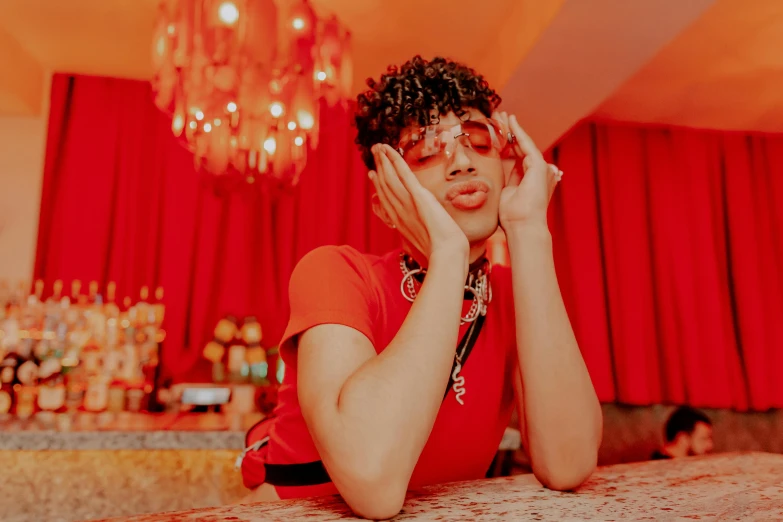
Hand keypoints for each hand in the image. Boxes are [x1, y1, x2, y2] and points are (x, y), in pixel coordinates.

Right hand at [369, 144, 468, 260]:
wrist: (446, 254)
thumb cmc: (440, 253)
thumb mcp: (425, 243)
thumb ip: (419, 234)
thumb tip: (422, 235)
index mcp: (400, 222)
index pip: (386, 200)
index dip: (378, 185)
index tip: (373, 173)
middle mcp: (399, 211)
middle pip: (385, 186)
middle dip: (379, 167)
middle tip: (374, 153)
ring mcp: (407, 203)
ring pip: (391, 178)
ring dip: (384, 160)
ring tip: (378, 147)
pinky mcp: (418, 196)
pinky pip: (404, 175)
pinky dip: (395, 161)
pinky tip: (390, 150)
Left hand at [493, 112, 561, 228]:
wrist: (522, 226)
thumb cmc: (512, 216)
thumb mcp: (504, 193)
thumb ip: (506, 180)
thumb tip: (497, 171)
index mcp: (528, 178)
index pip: (516, 155)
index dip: (506, 142)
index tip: (496, 130)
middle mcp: (536, 171)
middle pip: (521, 146)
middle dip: (510, 131)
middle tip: (499, 116)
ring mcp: (539, 168)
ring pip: (524, 143)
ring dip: (513, 128)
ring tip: (502, 114)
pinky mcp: (539, 166)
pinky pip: (527, 144)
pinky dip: (519, 132)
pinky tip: (511, 121)